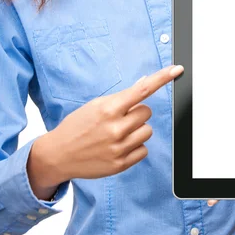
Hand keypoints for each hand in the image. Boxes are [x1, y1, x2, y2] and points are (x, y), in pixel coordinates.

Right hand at [39, 64, 184, 182]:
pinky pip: (144, 150)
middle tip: (119, 118)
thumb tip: (145, 83)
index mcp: (108, 109)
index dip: (162, 78)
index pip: (142, 90)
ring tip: (118, 133)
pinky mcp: (120, 164)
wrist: (58, 154)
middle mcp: (115, 128)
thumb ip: (122, 97)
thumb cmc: (78, 126)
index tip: (176, 70)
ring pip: (147, 131)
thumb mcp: (96, 105)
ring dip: (137, 130)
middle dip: (137, 113)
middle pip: (147, 112)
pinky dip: (135, 147)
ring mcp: (119, 148)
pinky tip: (119, 146)